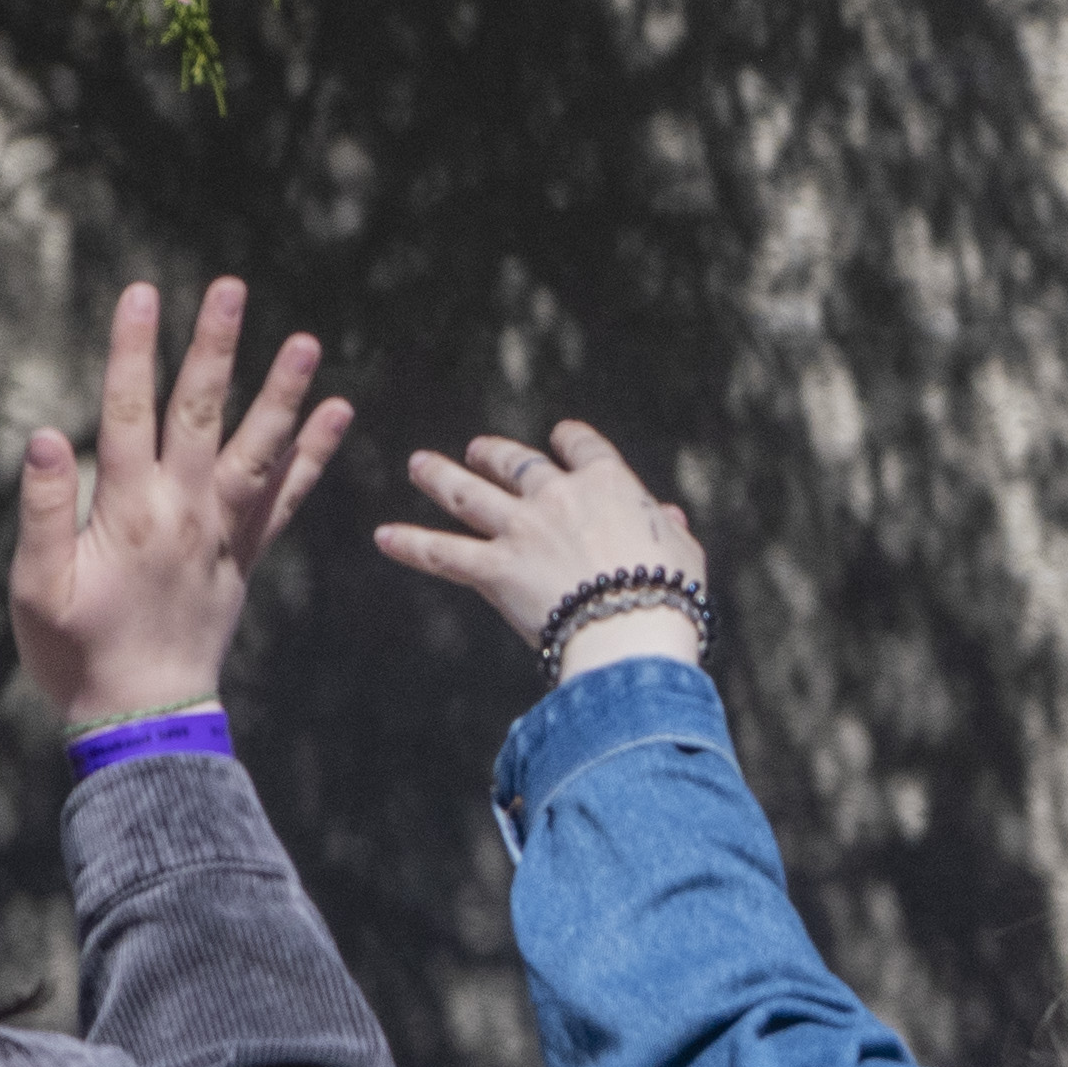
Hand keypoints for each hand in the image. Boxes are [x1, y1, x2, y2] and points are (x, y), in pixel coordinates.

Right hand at [11, 278, 345, 727]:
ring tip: (307, 341)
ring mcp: (222, 532)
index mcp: (127, 511)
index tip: (142, 292)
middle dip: (215, 348)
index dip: (134, 349)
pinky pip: (286, 498)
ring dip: (281, 393)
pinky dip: (312, 455)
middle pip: (201, 413)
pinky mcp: (245, 556)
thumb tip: (46, 436)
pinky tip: (336, 414)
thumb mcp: (36, 587)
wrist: (143, 718)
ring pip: (258, 449)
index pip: (128, 410)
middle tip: (232, 287)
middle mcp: (184, 511)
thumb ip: (42, 511)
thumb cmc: (75, 653)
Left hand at [376, 421, 710, 672]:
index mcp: (608, 484)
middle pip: (517, 464)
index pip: (582, 449)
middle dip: (494, 453)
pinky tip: (384, 537)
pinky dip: (411, 544)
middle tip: (476, 450)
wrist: (632, 627)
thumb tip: (671, 515)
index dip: (570, 441)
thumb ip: (670, 528)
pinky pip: (443, 553)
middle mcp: (557, 496)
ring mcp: (521, 530)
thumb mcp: (684, 553)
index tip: (561, 438)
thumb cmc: (669, 593)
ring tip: (418, 464)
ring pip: (469, 494)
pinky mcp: (495, 569)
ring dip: (440, 476)